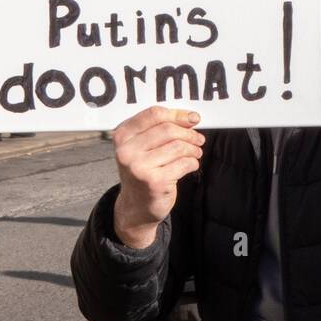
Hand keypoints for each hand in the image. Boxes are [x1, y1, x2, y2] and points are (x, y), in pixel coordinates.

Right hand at [111, 106, 203, 248]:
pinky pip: (184, 163)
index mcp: (122, 136)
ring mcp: (139, 167)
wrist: (136, 206)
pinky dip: (192, 163)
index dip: (178, 115)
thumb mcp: (142, 147)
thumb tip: (191, 118)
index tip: (193, 118)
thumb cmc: (144, 170)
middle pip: (168, 130)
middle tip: (199, 139)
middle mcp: (126, 151)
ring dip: (193, 149)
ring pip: (178, 146)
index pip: (154, 114)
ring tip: (195, 153)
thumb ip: (160, 129)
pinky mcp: (154, 182)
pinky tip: (190, 165)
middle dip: (189, 133)